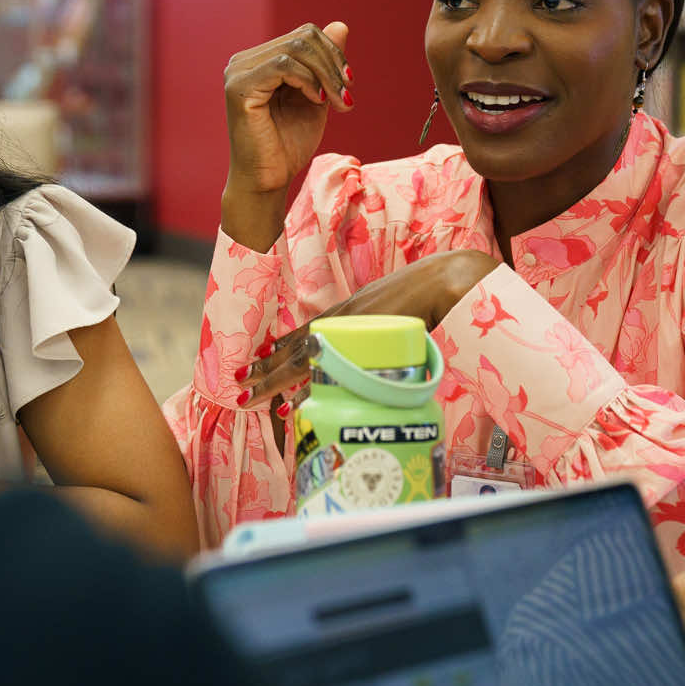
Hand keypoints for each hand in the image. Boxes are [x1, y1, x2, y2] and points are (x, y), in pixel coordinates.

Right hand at [221, 23, 351, 249]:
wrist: (268, 182)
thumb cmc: (288, 145)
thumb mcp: (317, 97)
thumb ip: (325, 64)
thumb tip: (341, 25)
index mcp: (260, 61)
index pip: (304, 34)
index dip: (333, 54)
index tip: (349, 84)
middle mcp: (244, 61)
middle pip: (303, 37)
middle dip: (333, 65)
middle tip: (347, 97)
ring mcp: (238, 72)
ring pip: (296, 47)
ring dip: (326, 74)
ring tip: (338, 103)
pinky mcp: (239, 88)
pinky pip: (283, 65)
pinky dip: (308, 80)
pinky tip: (317, 101)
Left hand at [235, 250, 499, 410]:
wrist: (445, 282)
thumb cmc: (426, 292)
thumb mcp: (390, 308)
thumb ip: (376, 325)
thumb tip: (374, 349)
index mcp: (346, 312)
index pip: (305, 333)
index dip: (280, 348)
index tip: (260, 357)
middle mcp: (341, 322)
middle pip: (295, 349)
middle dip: (266, 368)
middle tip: (239, 382)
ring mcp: (349, 333)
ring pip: (302, 360)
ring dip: (274, 380)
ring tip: (250, 395)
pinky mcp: (362, 345)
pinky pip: (326, 370)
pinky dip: (307, 387)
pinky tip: (292, 403)